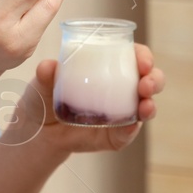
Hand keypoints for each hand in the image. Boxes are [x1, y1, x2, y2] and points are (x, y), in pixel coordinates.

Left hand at [5, 43, 165, 154]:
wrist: (38, 131)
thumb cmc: (45, 98)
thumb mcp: (42, 83)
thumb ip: (45, 75)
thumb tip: (48, 66)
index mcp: (109, 68)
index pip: (134, 57)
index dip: (144, 56)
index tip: (142, 60)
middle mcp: (121, 89)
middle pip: (149, 81)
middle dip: (154, 79)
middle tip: (146, 82)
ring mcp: (121, 114)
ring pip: (146, 107)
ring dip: (150, 105)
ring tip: (145, 106)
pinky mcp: (114, 136)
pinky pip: (127, 134)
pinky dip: (131, 130)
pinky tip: (130, 126)